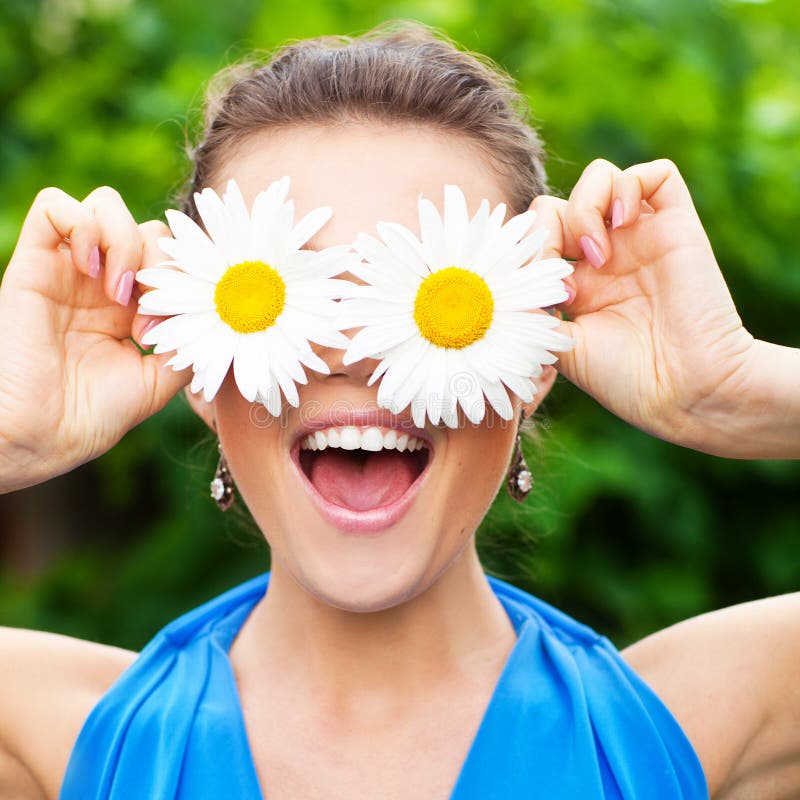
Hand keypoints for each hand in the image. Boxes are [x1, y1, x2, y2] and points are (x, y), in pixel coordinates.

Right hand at [0, 186, 189, 492]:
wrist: (42, 435)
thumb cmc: (95, 415)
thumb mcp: (159, 379)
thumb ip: (186, 341)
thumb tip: (208, 309)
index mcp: (132, 307)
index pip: (170, 257)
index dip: (183, 277)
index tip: (176, 322)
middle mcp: (102, 282)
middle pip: (147, 228)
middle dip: (160, 261)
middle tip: (148, 312)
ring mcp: (68, 270)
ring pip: (106, 205)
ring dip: (125, 241)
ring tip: (118, 293)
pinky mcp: (32, 263)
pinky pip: (54, 206)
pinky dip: (83, 225)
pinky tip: (92, 269)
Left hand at [533, 158, 760, 455]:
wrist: (684, 392)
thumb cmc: (624, 379)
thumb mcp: (559, 345)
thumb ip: (531, 310)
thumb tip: (501, 286)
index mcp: (575, 282)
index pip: (535, 236)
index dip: (524, 248)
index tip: (532, 290)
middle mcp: (605, 254)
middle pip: (559, 204)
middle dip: (548, 229)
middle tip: (561, 276)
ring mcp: (640, 238)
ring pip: (601, 178)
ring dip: (585, 206)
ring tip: (595, 253)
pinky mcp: (677, 226)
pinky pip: (656, 174)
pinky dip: (628, 185)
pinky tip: (621, 222)